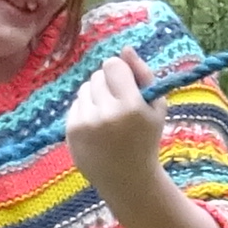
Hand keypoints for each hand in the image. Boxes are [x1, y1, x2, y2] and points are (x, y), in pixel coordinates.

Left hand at [62, 51, 166, 199]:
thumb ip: (143, 73)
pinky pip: (75, 105)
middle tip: (119, 106)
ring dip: (95, 97)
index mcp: (130, 106)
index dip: (119, 72)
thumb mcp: (156, 107)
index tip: (126, 85)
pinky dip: (85, 111)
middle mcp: (106, 114)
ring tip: (108, 118)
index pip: (112, 65)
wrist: (128, 179)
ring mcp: (85, 123)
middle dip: (107, 85)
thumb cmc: (146, 139)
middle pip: (96, 75)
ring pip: (84, 89)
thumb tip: (125, 49)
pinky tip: (97, 129)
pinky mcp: (71, 131)